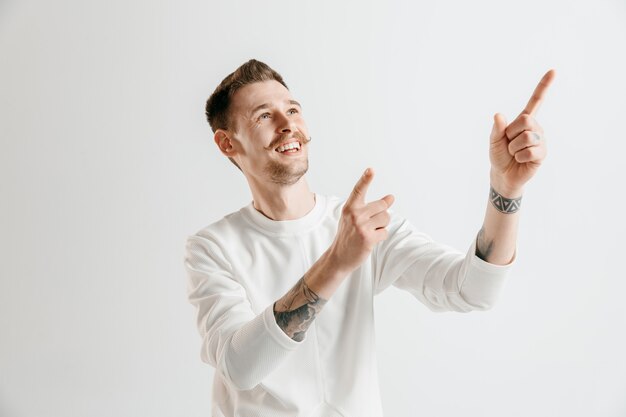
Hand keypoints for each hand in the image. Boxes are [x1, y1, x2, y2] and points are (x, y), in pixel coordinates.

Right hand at [329, 168, 394, 273]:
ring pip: (386, 218)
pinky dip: (381, 237)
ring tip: (370, 232)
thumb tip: (391, 197)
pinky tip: (370, 240)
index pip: (358, 190)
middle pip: (382, 206)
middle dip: (381, 215)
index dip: (366, 179)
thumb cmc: (349, 235)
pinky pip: (385, 232)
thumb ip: (372, 207)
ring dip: (382, 226)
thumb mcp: (356, 217)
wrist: (339, 257)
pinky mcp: (368, 238)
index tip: (371, 170)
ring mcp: (361, 226)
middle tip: (370, 224)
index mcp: (349, 207)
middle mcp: (354, 214)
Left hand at [489, 69, 555, 195]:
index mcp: (524, 120)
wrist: (503, 174)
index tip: (553, 71)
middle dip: (512, 133)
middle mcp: (535, 127)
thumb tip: (498, 115)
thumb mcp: (494, 140)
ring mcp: (540, 140)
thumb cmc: (499, 155)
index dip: (544, 86)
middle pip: (526, 120)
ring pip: (527, 137)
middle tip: (510, 143)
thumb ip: (497, 128)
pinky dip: (520, 157)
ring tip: (515, 153)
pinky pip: (530, 152)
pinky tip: (520, 160)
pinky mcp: (542, 153)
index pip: (536, 101)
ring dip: (514, 148)